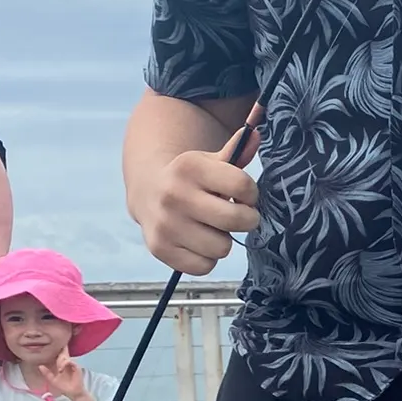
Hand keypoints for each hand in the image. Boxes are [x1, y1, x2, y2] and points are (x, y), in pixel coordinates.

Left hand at [38, 353, 86, 400]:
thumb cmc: (64, 386)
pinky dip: (65, 364)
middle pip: (63, 354)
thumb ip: (47, 373)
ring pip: (65, 357)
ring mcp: (72, 365)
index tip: (54, 342)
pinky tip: (61, 369)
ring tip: (59, 370)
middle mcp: (67, 363)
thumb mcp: (52, 380)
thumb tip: (40, 366)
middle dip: (59, 352)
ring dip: (61, 362)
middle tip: (56, 356)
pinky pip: (70, 362)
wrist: (72, 393)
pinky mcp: (77, 367)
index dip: (59, 349)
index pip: (60, 355)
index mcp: (62, 365)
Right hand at [137, 130, 261, 275]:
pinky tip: (199, 242)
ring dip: (223, 240)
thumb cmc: (192, 178)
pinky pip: (205, 266)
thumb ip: (238, 151)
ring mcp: (165, 223)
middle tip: (238, 216)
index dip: (251, 194)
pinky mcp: (159, 249)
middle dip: (246, 219)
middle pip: (237, 220)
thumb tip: (254, 134)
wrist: (147, 190)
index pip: (244, 186)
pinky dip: (207, 258)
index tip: (244, 195)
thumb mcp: (212, 161)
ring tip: (212, 227)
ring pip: (223, 247)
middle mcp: (174, 195)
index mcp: (189, 167)